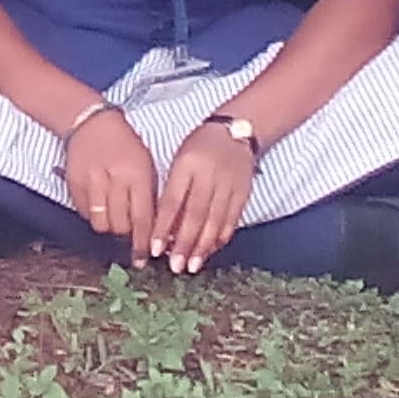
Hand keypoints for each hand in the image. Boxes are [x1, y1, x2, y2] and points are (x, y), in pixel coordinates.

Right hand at [64, 110, 159, 259]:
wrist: (91, 122)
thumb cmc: (126, 145)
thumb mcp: (146, 165)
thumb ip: (150, 196)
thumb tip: (154, 230)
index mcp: (137, 174)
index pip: (143, 218)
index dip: (143, 243)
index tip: (143, 259)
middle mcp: (114, 178)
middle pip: (121, 225)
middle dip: (126, 234)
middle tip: (129, 231)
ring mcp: (92, 181)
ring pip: (101, 223)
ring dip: (109, 226)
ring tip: (114, 218)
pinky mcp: (74, 183)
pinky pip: (85, 213)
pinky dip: (94, 215)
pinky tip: (100, 205)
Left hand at [153, 121, 257, 273]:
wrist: (237, 131)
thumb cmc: (199, 146)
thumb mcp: (180, 160)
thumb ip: (173, 190)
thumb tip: (165, 227)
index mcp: (187, 165)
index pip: (172, 201)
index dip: (163, 227)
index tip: (154, 249)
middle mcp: (208, 176)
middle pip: (195, 215)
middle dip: (184, 244)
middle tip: (175, 266)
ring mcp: (229, 185)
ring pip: (215, 221)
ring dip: (203, 246)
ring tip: (192, 265)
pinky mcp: (244, 193)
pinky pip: (232, 219)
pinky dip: (221, 237)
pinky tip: (211, 250)